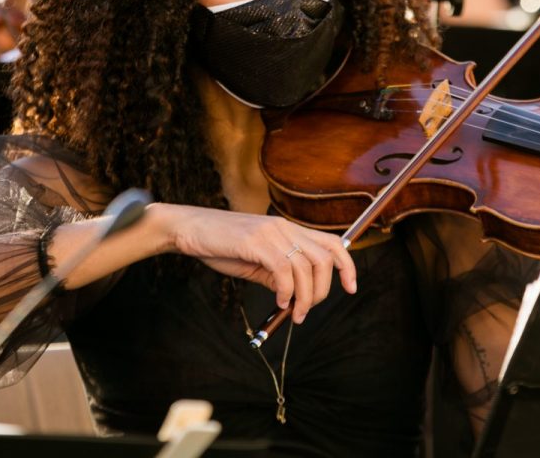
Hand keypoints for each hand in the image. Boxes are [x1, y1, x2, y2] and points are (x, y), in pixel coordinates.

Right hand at [156, 205, 356, 323]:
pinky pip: (284, 270)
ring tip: (291, 313)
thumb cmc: (220, 245)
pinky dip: (286, 292)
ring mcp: (271, 233)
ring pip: (307, 268)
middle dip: (323, 291)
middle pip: (326, 258)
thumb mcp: (255, 261)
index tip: (351, 288)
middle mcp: (285, 227)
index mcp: (288, 229)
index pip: (333, 243)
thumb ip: (278, 274)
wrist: (188, 229)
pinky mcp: (256, 242)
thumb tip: (296, 296)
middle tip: (304, 311)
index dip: (348, 266)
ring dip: (305, 297)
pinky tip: (278, 302)